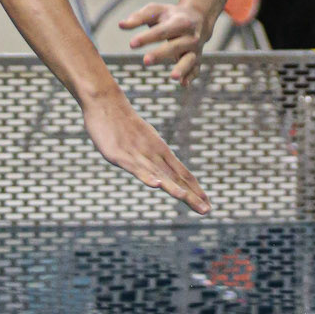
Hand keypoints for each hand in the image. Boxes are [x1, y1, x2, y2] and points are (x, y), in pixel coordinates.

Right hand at [82, 91, 209, 211]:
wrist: (107, 103)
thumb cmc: (125, 123)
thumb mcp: (144, 140)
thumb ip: (152, 156)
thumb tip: (160, 172)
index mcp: (161, 151)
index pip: (183, 174)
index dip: (196, 190)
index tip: (208, 204)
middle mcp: (154, 155)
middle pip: (176, 178)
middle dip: (191, 196)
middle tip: (207, 210)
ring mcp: (138, 155)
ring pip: (159, 174)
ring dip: (173, 188)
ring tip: (186, 198)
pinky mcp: (121, 155)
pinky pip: (136, 168)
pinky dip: (147, 176)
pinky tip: (156, 185)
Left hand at [120, 0, 206, 83]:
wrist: (198, 18)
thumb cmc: (171, 15)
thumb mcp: (156, 11)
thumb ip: (139, 17)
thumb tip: (121, 25)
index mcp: (180, 21)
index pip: (162, 31)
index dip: (147, 37)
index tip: (132, 44)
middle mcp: (190, 36)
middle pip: (175, 46)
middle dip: (161, 54)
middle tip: (145, 60)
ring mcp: (195, 49)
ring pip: (189, 59)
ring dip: (182, 68)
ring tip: (173, 77)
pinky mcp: (196, 59)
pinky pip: (195, 69)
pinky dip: (191, 77)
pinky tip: (183, 84)